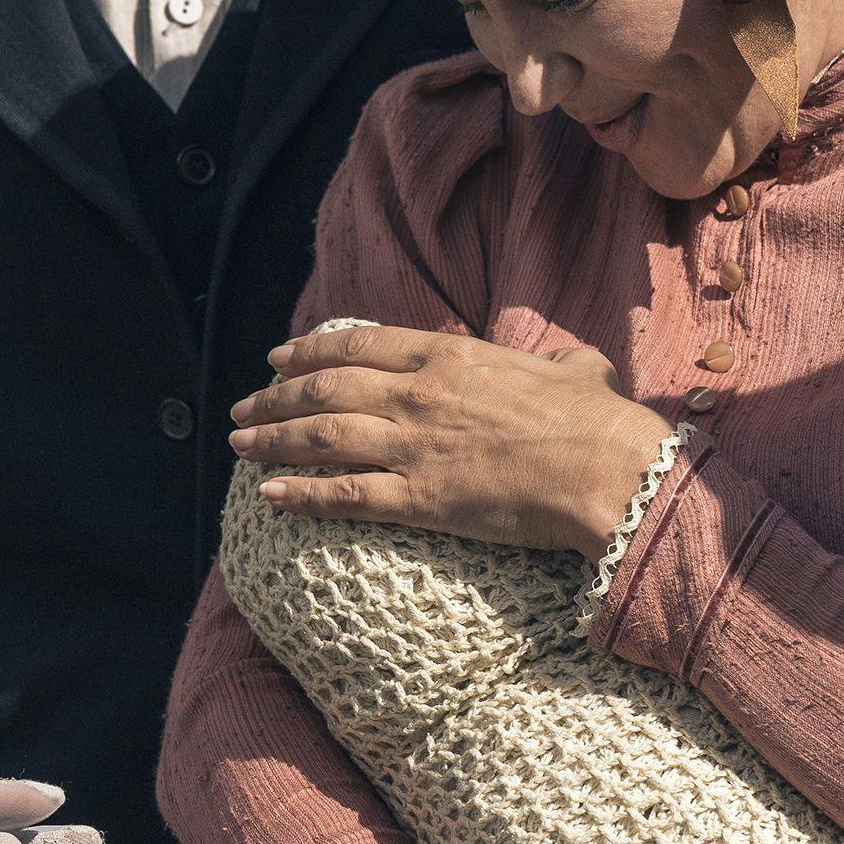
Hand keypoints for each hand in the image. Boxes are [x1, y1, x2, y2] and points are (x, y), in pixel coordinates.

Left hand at [226, 323, 676, 552]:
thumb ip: (555, 362)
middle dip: (275, 397)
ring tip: (239, 442)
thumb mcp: (573, 369)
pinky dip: (300, 493)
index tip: (279, 358)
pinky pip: (344, 494)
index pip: (358, 345)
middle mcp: (417, 394)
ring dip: (272, 438)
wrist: (604, 468)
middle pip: (325, 389)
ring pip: (321, 437)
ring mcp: (413, 446)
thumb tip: (574, 364)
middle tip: (244, 404)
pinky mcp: (418, 498)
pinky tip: (270, 494)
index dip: (309, 351)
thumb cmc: (596, 420)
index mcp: (449, 356)